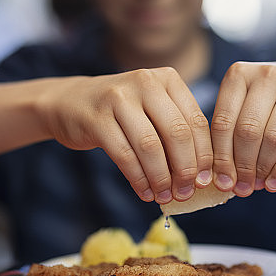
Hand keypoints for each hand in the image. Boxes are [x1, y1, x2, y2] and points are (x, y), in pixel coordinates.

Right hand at [39, 68, 212, 203]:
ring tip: (164, 196)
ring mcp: (119, 98)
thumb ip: (176, 130)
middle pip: (177, 133)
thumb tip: (202, 175)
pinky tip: (144, 192)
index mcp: (167, 79)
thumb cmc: (122, 111)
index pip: (196, 121)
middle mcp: (145, 83)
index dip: (204, 155)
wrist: (70, 102)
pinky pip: (124, 155)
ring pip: (150, 146)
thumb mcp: (153, 108)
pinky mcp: (97, 118)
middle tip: (186, 193)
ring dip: (161, 178)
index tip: (205, 181)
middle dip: (185, 169)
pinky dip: (138, 179)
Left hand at [210, 61, 275, 195]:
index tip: (220, 181)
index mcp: (239, 74)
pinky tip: (274, 183)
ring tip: (256, 186)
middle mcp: (266, 76)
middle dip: (242, 166)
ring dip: (262, 168)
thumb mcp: (244, 103)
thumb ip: (229, 131)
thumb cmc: (267, 101)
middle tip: (240, 189)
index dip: (220, 156)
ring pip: (273, 138)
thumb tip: (219, 177)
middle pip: (248, 130)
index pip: (223, 121)